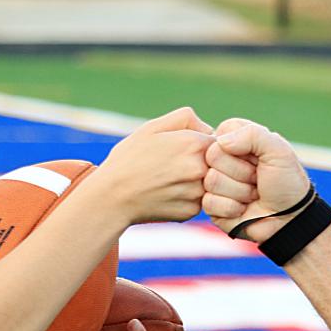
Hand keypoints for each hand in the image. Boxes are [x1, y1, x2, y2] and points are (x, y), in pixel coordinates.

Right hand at [92, 107, 212, 225]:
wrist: (111, 197)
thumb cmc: (129, 159)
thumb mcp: (152, 127)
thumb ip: (186, 118)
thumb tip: (209, 128)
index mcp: (195, 143)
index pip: (218, 141)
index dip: (200, 144)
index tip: (182, 149)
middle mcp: (201, 168)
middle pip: (216, 163)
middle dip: (199, 162)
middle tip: (173, 166)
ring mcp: (198, 192)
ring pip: (208, 183)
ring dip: (194, 181)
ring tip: (168, 180)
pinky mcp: (192, 212)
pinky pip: (198, 201)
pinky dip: (186, 198)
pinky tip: (166, 194)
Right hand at [202, 118, 310, 242]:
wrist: (290, 219)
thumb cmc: (287, 183)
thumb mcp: (279, 151)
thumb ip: (253, 134)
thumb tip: (220, 142)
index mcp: (237, 139)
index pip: (222, 132)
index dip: (241, 147)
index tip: (259, 159)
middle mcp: (222, 159)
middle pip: (213, 156)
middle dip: (242, 172)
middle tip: (257, 179)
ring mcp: (214, 182)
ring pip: (211, 180)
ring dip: (241, 192)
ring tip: (254, 194)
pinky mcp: (211, 205)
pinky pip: (209, 202)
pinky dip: (232, 208)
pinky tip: (243, 209)